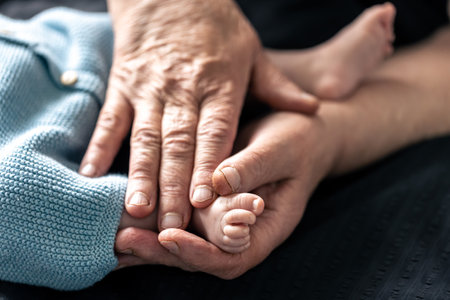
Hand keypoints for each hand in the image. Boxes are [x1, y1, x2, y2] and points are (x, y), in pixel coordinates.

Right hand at [79, 0, 318, 230]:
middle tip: (171, 223)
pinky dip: (100, 147)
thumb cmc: (217, 29)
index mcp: (219, 85)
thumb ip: (278, 86)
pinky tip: (91, 174)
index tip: (202, 200)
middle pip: (178, 143)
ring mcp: (149, 88)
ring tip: (136, 209)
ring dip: (140, 174)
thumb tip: (312, 109)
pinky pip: (111, 120)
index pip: (214, 132)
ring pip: (145, 137)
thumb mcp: (253, 52)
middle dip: (173, 185)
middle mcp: (183, 90)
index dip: (208, 166)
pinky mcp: (123, 85)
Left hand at [115, 111, 337, 276]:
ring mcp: (223, 218)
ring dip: (150, 241)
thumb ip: (252, 167)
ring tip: (113, 235)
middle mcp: (241, 230)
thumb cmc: (298, 141)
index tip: (168, 236)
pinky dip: (154, 219)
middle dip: (162, 252)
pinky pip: (181, 216)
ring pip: (185, 240)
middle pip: (201, 256)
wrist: (302, 133)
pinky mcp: (209, 203)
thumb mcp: (280, 150)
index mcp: (267, 227)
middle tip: (123, 242)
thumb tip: (216, 183)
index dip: (199, 253)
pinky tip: (126, 216)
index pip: (232, 256)